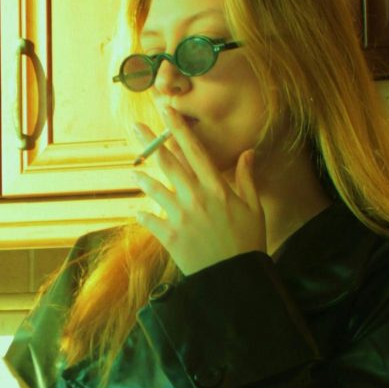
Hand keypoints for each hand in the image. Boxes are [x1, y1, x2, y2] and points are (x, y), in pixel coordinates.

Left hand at [131, 112, 265, 275]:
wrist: (234, 278)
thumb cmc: (248, 243)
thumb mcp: (254, 208)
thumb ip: (247, 179)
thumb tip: (248, 152)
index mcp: (216, 188)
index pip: (195, 151)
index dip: (180, 129)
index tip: (167, 109)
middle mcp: (196, 197)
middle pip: (169, 163)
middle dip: (151, 143)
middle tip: (134, 126)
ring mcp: (181, 217)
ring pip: (155, 189)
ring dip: (143, 179)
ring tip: (134, 173)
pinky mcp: (170, 237)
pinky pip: (150, 221)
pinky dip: (142, 216)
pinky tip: (136, 211)